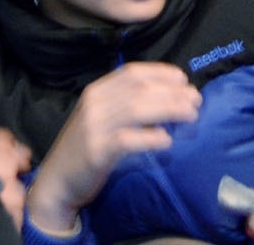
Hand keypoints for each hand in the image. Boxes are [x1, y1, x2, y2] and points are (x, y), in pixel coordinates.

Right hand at [25, 63, 202, 237]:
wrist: (57, 181)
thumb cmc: (86, 148)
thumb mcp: (102, 118)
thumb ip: (126, 106)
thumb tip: (168, 98)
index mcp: (97, 91)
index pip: (133, 72)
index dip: (161, 73)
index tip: (184, 80)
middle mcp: (94, 103)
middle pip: (139, 88)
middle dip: (172, 91)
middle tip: (196, 100)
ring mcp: (94, 126)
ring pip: (136, 109)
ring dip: (168, 109)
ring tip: (191, 115)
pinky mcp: (96, 151)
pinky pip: (127, 139)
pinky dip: (149, 137)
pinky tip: (166, 140)